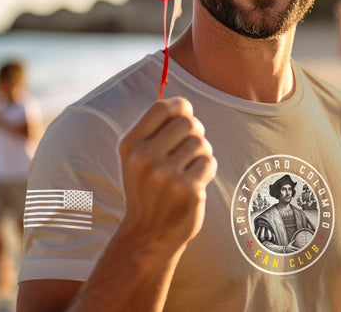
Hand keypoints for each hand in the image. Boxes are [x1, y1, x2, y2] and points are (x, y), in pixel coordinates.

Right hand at [117, 97, 216, 258]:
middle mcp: (145, 158)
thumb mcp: (136, 157)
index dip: (180, 107)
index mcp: (130, 144)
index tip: (184, 116)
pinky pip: (209, 162)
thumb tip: (184, 104)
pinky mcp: (187, 190)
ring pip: (201, 143)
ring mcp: (166, 175)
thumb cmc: (147, 187)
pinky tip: (194, 182)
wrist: (146, 236)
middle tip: (188, 148)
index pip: (162, 107)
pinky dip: (207, 169)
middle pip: (188, 122)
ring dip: (201, 153)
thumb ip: (155, 129)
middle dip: (195, 132)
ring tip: (188, 168)